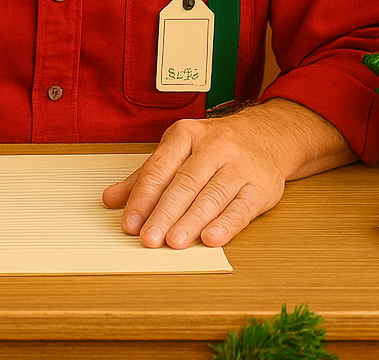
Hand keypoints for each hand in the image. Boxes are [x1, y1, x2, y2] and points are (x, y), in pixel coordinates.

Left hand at [101, 100, 354, 248]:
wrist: (267, 136)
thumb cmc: (214, 146)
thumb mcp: (178, 150)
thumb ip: (146, 176)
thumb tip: (110, 199)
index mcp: (187, 135)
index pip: (160, 167)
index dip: (143, 197)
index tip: (129, 222)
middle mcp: (215, 146)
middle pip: (185, 183)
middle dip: (165, 212)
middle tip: (148, 238)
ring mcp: (240, 165)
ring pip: (212, 195)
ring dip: (191, 221)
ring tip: (173, 242)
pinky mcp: (261, 186)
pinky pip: (242, 208)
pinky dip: (226, 225)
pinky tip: (210, 239)